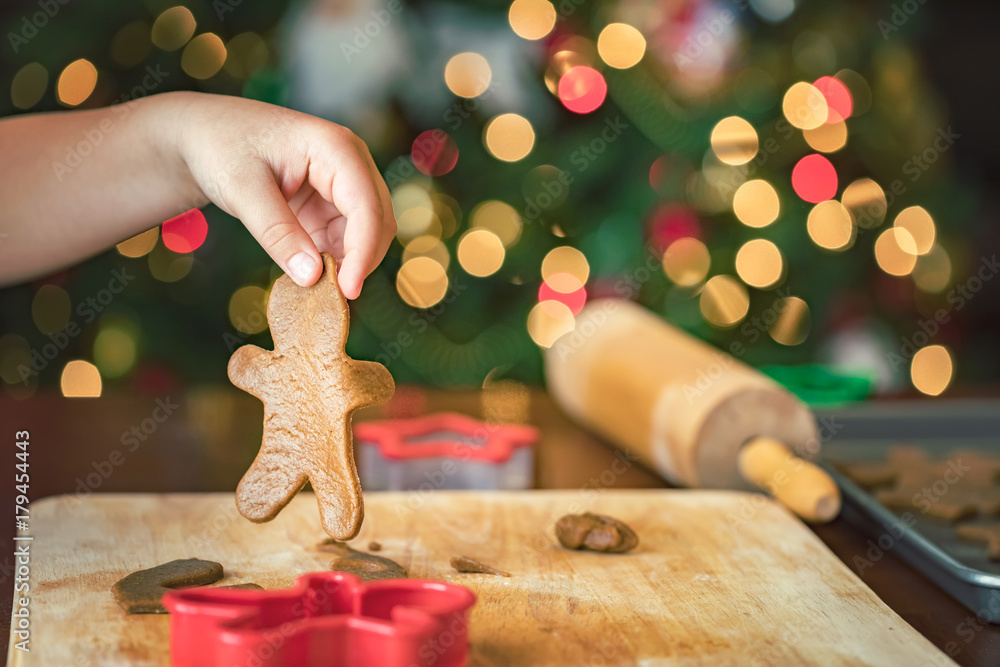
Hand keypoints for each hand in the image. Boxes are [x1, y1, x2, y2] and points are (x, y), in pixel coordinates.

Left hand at [164, 92, 395, 296]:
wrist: (203, 134)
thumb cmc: (220, 146)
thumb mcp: (243, 190)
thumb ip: (278, 233)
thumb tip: (313, 277)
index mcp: (336, 148)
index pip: (366, 207)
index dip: (363, 252)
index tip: (347, 291)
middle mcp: (350, 164)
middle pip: (377, 222)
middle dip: (359, 261)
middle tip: (329, 298)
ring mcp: (342, 185)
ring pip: (364, 235)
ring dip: (346, 263)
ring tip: (313, 289)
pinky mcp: (329, 204)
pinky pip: (343, 239)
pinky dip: (331, 261)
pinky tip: (307, 275)